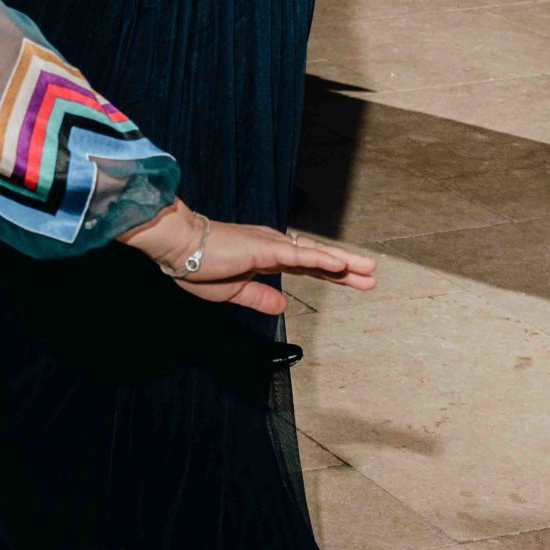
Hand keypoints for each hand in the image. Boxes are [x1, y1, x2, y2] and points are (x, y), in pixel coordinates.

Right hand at [122, 201, 376, 313]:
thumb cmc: (196, 266)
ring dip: (344, 263)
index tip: (353, 280)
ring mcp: (270, 245)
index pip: (306, 266)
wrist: (176, 247)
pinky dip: (322, 260)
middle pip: (318, 259)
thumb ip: (259, 297)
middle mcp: (272, 246)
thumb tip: (283, 304)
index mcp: (264, 257)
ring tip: (369, 269)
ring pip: (316, 255)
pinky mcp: (264, 248)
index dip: (331, 274)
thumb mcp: (233, 292)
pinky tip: (342, 265)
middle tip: (372, 275)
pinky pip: (299, 256)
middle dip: (347, 269)